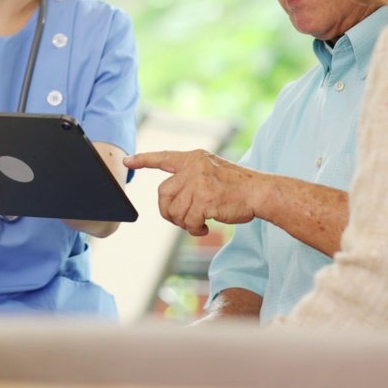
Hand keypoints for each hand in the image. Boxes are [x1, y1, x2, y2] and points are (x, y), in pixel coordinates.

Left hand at [124, 149, 263, 235]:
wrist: (260, 192)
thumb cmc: (239, 187)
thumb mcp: (213, 172)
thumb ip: (192, 179)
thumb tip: (173, 202)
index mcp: (195, 158)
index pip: (164, 157)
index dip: (143, 160)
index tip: (127, 161)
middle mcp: (194, 167)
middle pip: (162, 193)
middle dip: (167, 211)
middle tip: (181, 220)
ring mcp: (198, 183)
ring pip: (175, 211)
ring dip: (184, 223)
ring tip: (198, 224)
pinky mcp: (204, 200)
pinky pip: (188, 221)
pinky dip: (194, 229)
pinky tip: (205, 228)